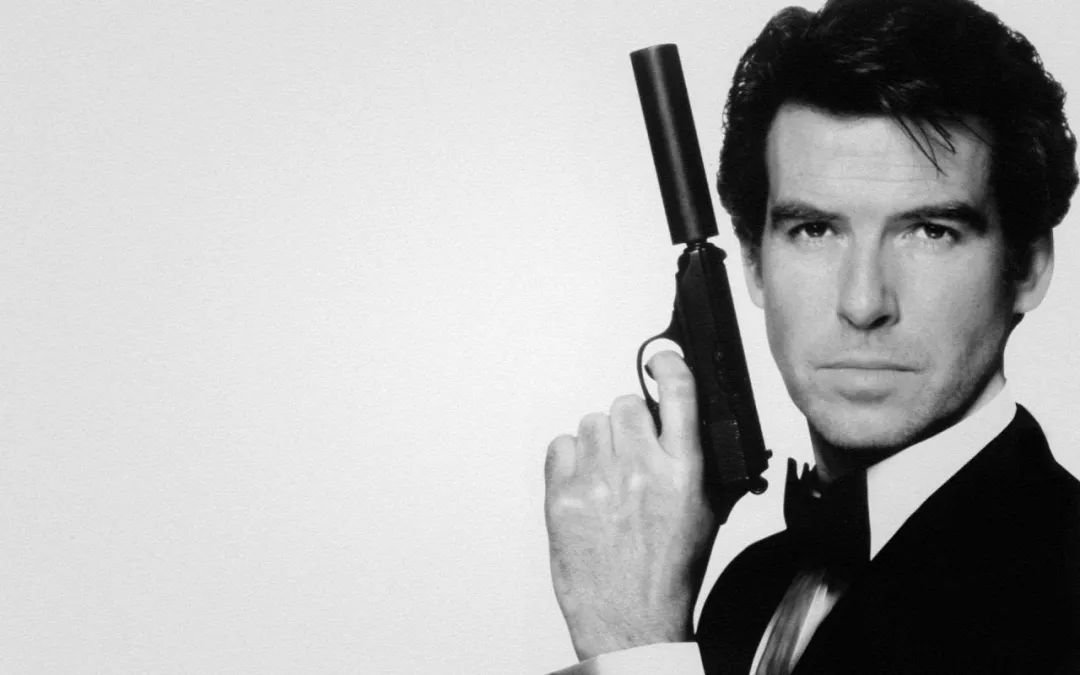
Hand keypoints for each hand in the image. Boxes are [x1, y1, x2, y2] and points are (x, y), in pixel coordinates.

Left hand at [544, 351, 717, 660]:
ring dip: (598, 442)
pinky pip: (560, 446)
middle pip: (625, 404)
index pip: (679, 392)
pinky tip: (583, 486)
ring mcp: (598, 480)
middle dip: (628, 422)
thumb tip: (680, 423)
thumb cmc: (668, 573)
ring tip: (606, 478)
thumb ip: (693, 463)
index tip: (660, 361)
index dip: (668, 365)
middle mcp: (641, 469)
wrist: (631, 619)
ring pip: (591, 423)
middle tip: (629, 453)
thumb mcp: (704, 513)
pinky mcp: (561, 495)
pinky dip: (569, 460)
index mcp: (683, 471)